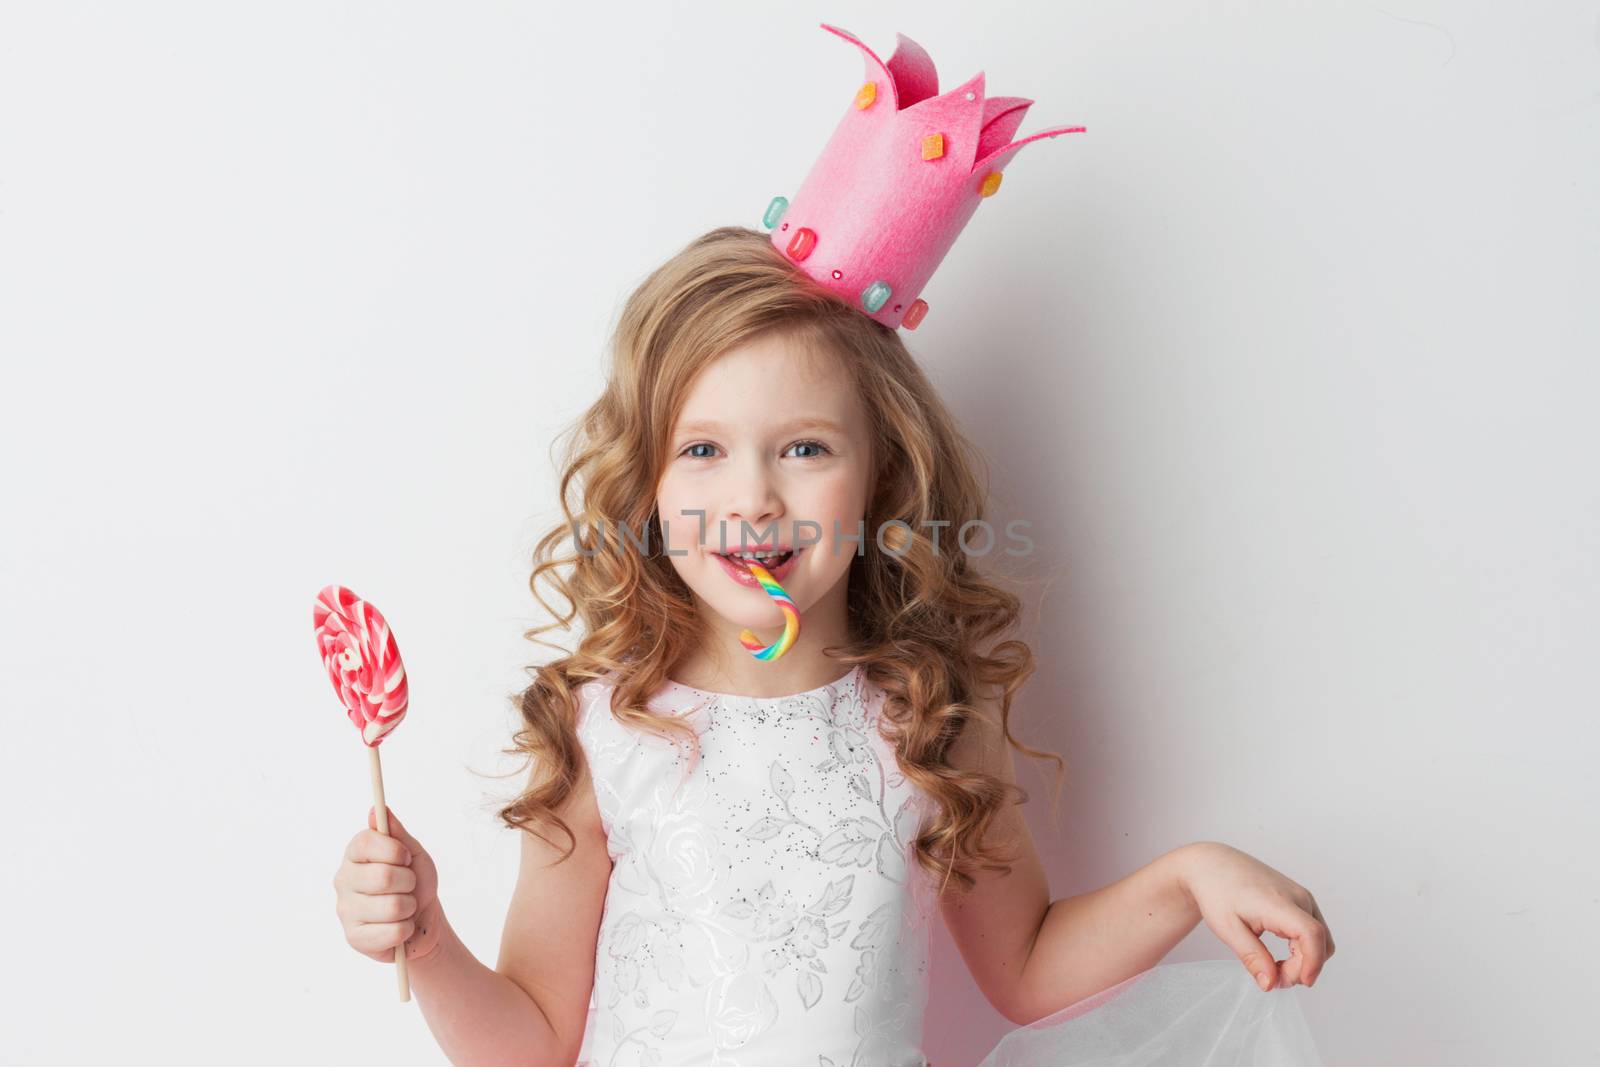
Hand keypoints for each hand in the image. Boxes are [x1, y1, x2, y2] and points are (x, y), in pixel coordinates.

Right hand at [332, 806, 443, 964]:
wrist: (423, 921)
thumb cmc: (416, 883)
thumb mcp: (413, 853)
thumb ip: (397, 832)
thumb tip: (377, 809)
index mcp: (354, 855)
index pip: (365, 842)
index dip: (393, 849)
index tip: (406, 857)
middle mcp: (343, 880)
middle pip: (382, 876)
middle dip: (408, 881)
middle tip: (407, 885)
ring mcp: (345, 910)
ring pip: (392, 906)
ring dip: (409, 907)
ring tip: (404, 906)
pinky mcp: (354, 938)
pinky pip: (393, 931)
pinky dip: (406, 928)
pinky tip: (398, 926)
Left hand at [1176, 842, 1334, 990]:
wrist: (1212, 864)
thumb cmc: (1216, 891)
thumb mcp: (1227, 928)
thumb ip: (1252, 957)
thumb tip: (1270, 984)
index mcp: (1279, 902)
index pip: (1311, 934)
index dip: (1311, 963)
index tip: (1297, 982)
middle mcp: (1298, 897)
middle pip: (1319, 941)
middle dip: (1303, 968)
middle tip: (1273, 978)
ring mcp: (1302, 896)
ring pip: (1321, 938)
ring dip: (1305, 960)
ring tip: (1275, 967)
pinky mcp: (1300, 899)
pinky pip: (1313, 930)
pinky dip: (1303, 948)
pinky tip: (1281, 955)